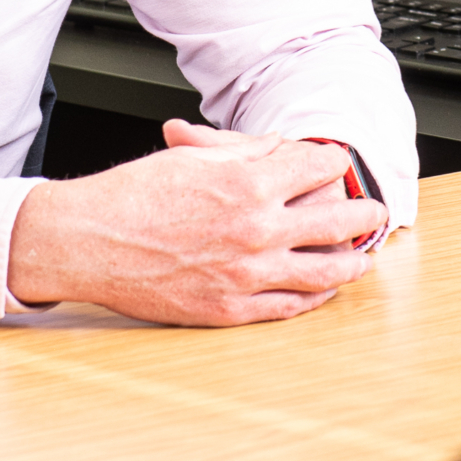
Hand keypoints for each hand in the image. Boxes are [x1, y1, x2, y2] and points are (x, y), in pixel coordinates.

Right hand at [6, 123, 385, 323]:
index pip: (320, 167)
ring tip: (363, 256)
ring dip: (352, 261)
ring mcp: (246, 274)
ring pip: (325, 271)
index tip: (335, 164)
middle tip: (373, 211)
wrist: (87, 242)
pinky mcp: (229, 309)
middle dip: (362, 213)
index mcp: (248, 183)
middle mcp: (255, 229)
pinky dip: (314, 297)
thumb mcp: (194, 155)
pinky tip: (324, 289)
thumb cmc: (132, 195)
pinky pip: (289, 307)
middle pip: (337, 220)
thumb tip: (285, 151)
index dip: (332, 162)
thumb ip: (248, 152)